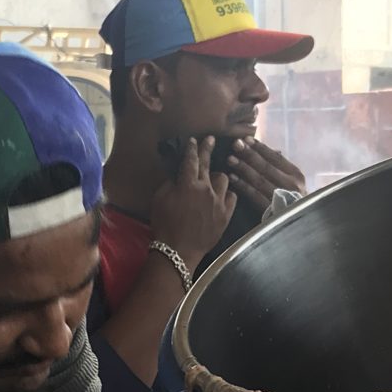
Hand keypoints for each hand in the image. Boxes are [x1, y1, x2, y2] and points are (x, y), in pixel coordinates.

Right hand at [149, 135, 234, 267]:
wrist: (178, 251)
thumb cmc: (164, 225)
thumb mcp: (159, 200)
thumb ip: (170, 184)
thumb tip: (178, 177)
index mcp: (188, 184)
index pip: (191, 160)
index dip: (193, 148)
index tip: (195, 140)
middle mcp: (206, 189)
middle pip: (208, 165)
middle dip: (207, 150)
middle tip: (210, 140)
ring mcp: (219, 202)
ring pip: (223, 180)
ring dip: (217, 178)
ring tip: (213, 181)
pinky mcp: (226, 215)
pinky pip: (232, 197)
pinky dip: (227, 195)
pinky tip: (223, 196)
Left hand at [224, 137, 304, 213]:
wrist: (300, 224)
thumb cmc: (294, 198)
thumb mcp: (293, 181)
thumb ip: (281, 166)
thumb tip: (269, 149)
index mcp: (296, 174)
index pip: (276, 157)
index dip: (260, 148)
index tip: (246, 139)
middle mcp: (290, 184)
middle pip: (266, 167)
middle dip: (249, 154)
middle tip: (235, 144)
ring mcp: (281, 197)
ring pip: (259, 180)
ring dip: (243, 168)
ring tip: (230, 159)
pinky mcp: (271, 209)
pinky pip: (254, 195)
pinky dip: (243, 185)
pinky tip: (232, 177)